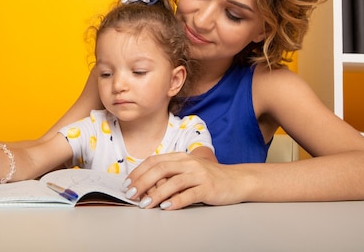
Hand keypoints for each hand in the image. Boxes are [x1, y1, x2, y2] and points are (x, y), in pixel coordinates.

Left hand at [123, 153, 242, 209]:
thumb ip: (169, 174)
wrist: (237, 180)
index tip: (127, 184)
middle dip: (142, 182)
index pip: (154, 161)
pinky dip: (176, 201)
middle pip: (160, 169)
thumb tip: (144, 186)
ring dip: (156, 194)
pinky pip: (189, 194)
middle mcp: (188, 163)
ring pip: (173, 182)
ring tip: (144, 204)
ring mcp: (199, 174)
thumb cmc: (208, 177)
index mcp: (180, 157)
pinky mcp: (208, 187)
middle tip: (131, 195)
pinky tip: (166, 207)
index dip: (138, 172)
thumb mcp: (187, 170)